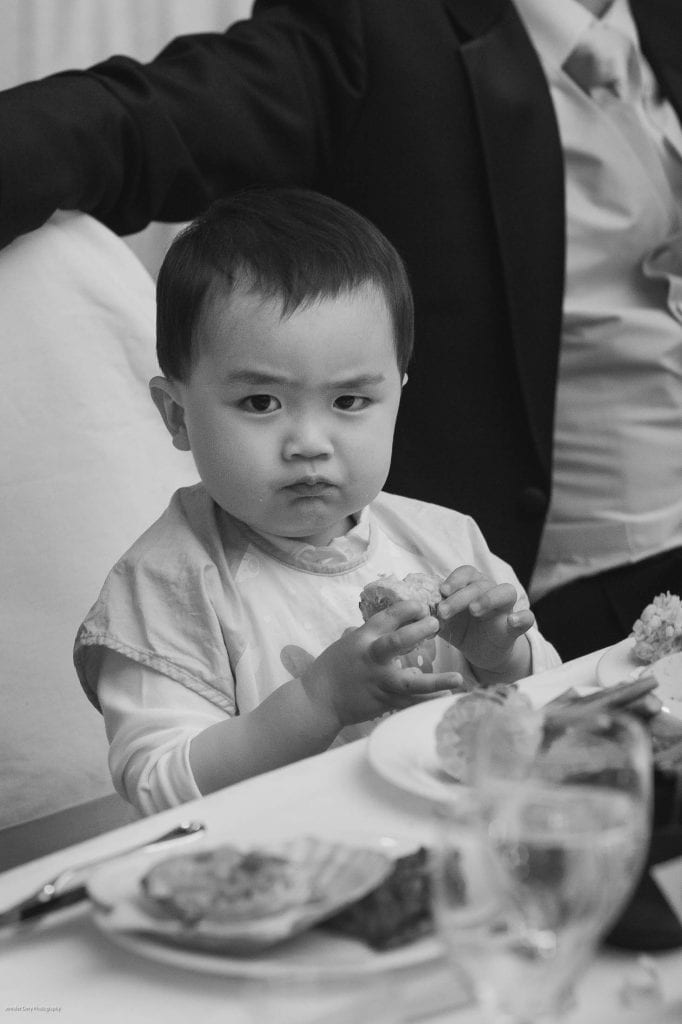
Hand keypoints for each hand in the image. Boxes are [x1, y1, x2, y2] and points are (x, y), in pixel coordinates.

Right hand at [301, 599, 462, 726]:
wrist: (318, 700)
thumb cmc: (332, 668)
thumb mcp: (348, 643)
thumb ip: (370, 633)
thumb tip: (391, 621)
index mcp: (362, 640)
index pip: (386, 618)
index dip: (406, 609)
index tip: (422, 605)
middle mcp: (371, 659)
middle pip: (396, 642)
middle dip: (417, 631)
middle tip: (436, 623)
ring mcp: (378, 683)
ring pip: (410, 683)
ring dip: (436, 681)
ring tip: (459, 678)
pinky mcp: (383, 703)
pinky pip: (410, 704)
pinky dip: (428, 703)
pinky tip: (447, 700)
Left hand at [437, 565, 533, 678]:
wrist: (481, 652)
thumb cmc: (461, 629)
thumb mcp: (443, 621)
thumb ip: (430, 612)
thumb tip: (409, 608)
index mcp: (471, 586)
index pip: (466, 572)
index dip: (454, 579)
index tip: (441, 591)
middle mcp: (490, 591)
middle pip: (480, 584)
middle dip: (460, 597)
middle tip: (444, 611)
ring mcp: (505, 608)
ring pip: (505, 591)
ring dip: (488, 598)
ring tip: (474, 610)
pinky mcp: (515, 627)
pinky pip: (528, 617)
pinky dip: (523, 617)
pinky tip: (512, 621)